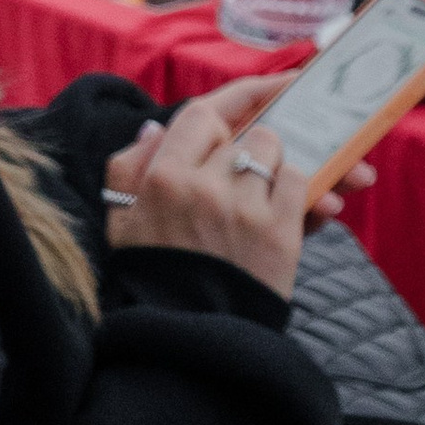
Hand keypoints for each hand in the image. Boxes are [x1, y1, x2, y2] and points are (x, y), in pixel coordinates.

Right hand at [102, 74, 373, 301]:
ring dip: (276, 166)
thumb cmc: (151, 275)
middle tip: (259, 161)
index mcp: (161, 175)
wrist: (187, 339)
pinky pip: (301, 184)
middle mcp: (202, 184)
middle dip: (258, 143)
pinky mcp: (278, 234)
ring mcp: (243, 208)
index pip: (204, 113)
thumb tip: (156, 129)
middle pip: (248, 132)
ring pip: (276, 153)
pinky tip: (294, 207)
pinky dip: (304, 189)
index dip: (243, 95)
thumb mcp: (120, 218)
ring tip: (267, 192)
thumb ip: (129, 166)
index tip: (276, 85)